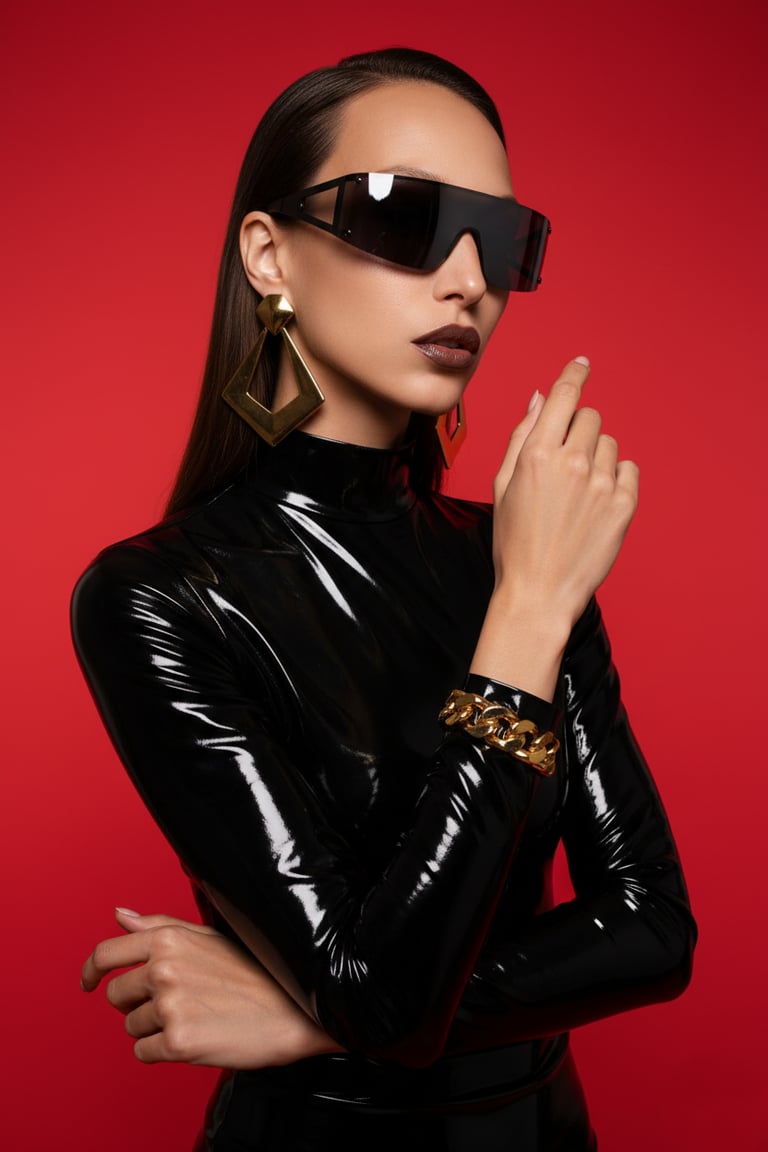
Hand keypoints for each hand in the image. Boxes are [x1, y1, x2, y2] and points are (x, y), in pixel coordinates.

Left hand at [81, 908, 341, 1067]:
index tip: (88, 982)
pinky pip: (143, 1053)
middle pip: (116, 995)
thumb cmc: (255, 970)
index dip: (91, 971)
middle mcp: (164, 969)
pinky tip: (194, 1037)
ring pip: (131, 1027)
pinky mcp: (178, 1042)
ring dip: (154, 1028)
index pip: (107, 954)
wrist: (295, 1008)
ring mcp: (170, 1006)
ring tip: (195, 1017)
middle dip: (137, 1002)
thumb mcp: (207, 935)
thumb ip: (158, 926)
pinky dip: (162, 1051)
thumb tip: (119, 915)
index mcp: (168, 940)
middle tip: (175, 1002)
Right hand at [471, 358, 637, 699]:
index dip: (573, 375)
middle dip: (577, 432)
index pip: (563, 396)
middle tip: (564, 466)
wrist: (538, 593)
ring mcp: (601, 484)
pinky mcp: (623, 505)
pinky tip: (596, 503)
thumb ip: (523, 436)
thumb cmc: (513, 542)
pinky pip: (628, 470)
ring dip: (596, 458)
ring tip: (577, 493)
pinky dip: (615, 479)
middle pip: (589, 418)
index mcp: (536, 455)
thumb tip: (541, 398)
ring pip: (609, 444)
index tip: (581, 364)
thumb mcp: (503, 484)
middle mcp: (572, 463)